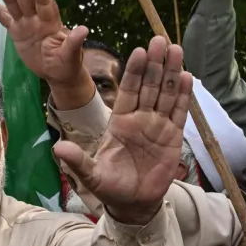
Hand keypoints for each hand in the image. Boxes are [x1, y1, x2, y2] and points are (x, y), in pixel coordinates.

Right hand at [0, 0, 89, 94]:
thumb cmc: (67, 64)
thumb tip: (84, 29)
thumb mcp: (72, 56)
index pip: (45, 2)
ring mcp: (25, 22)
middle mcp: (37, 17)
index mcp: (52, 21)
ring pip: (11, 2)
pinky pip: (1, 16)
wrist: (57, 73)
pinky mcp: (16, 29)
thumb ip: (75, 42)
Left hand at [54, 37, 191, 223]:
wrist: (133, 204)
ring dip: (171, 73)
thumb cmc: (111, 188)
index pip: (128, 90)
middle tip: (161, 40)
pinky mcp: (173, 139)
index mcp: (120, 122)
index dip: (134, 71)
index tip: (139, 51)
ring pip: (166, 94)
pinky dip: (183, 96)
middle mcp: (140, 119)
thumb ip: (78, 161)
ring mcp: (158, 127)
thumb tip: (58, 149)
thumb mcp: (91, 175)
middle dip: (155, 64)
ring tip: (176, 50)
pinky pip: (179, 113)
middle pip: (149, 86)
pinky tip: (187, 77)